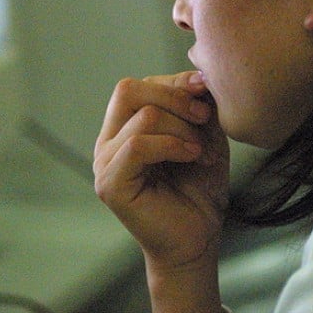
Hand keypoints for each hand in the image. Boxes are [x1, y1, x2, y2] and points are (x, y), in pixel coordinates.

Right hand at [94, 71, 230, 274]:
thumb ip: (196, 105)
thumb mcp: (204, 135)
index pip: (140, 84)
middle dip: (174, 98)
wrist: (198, 240)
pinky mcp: (110, 183)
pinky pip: (138, 145)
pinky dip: (172, 145)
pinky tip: (191, 157)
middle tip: (203, 119)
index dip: (175, 83)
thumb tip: (199, 73)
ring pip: (142, 115)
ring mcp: (105, 161)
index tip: (207, 93)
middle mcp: (108, 140)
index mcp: (124, 126)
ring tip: (200, 151)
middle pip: (128, 89)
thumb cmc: (199, 190)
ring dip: (182, 128)